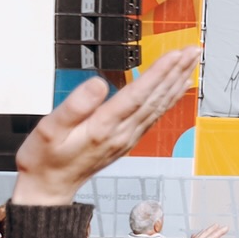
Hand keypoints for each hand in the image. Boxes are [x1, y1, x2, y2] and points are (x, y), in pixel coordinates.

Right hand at [12, 48, 200, 205]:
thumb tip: (98, 84)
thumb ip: (74, 107)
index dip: (158, 73)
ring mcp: (127, 137)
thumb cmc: (46, 158)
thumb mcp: (49, 130)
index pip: (138, 95)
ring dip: (176, 81)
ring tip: (190, 61)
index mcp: (104, 127)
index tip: (174, 55)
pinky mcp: (127, 139)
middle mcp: (122, 133)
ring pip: (159, 105)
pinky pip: (154, 115)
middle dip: (175, 71)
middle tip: (193, 50)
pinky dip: (169, 98)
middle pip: (155, 97)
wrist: (49, 187)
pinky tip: (176, 87)